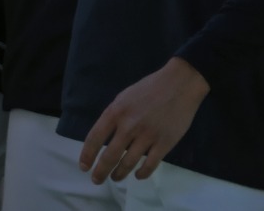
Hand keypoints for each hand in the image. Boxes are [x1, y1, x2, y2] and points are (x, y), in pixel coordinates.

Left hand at [79, 56, 209, 183]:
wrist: (179, 84)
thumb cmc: (149, 89)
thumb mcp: (124, 97)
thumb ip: (114, 117)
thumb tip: (104, 137)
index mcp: (115, 112)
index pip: (95, 138)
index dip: (87, 155)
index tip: (83, 167)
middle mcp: (128, 126)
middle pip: (110, 156)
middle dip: (101, 171)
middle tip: (96, 180)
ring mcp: (147, 136)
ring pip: (128, 163)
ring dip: (119, 174)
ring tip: (115, 178)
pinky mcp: (164, 143)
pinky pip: (150, 165)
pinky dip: (142, 174)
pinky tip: (137, 175)